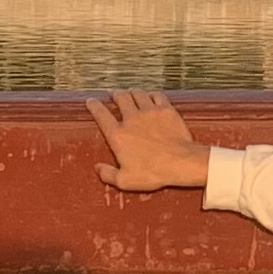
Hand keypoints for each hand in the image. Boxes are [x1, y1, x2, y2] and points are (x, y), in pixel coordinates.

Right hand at [86, 91, 210, 191]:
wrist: (181, 162)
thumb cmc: (154, 172)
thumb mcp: (126, 180)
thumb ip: (109, 174)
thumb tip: (98, 169)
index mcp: (118, 135)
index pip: (101, 115)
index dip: (94, 106)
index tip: (91, 101)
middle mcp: (131, 119)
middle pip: (120, 98)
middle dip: (115, 94)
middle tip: (114, 94)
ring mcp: (150, 112)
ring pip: (137, 94)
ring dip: (132, 92)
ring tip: (131, 92)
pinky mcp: (167, 111)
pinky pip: (157, 96)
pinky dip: (152, 94)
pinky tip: (152, 96)